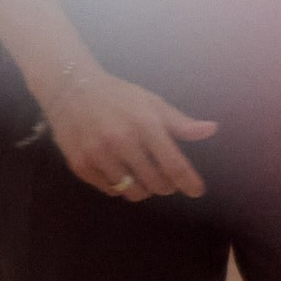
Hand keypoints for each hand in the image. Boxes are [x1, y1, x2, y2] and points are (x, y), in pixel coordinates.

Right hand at [37, 60, 216, 200]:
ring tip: (141, 174)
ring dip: (143, 188)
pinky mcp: (81, 165)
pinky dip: (118, 185)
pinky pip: (110, 190)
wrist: (70, 89)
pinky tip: (118, 170)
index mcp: (144, 124)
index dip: (189, 182)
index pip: (174, 165)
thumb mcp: (150, 102)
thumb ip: (180, 122)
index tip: (196, 190)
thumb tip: (211, 130)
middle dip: (166, 185)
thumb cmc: (117, 95)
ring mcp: (99, 155)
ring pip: (133, 192)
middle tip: (164, 178)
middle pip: (156, 184)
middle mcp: (121, 141)